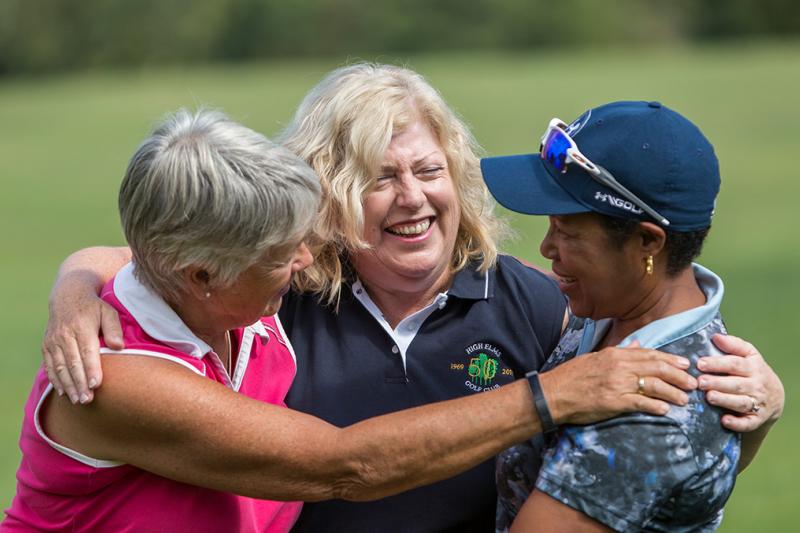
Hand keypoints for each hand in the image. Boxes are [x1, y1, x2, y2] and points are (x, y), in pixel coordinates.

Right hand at [42, 289, 122, 403]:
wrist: (68, 296)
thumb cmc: (94, 307)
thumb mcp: (108, 311)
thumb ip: (114, 328)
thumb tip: (119, 346)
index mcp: (82, 326)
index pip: (87, 352)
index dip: (91, 369)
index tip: (96, 385)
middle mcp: (65, 334)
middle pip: (72, 363)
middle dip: (80, 383)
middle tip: (87, 400)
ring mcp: (53, 340)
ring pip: (60, 367)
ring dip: (68, 385)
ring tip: (78, 400)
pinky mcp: (46, 345)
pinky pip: (50, 365)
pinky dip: (55, 380)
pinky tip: (63, 392)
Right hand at [541, 342, 697, 424]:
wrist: (553, 394)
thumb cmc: (572, 376)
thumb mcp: (595, 358)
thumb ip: (619, 352)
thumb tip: (638, 344)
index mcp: (615, 354)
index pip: (649, 354)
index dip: (670, 359)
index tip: (685, 364)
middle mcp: (619, 367)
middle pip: (657, 368)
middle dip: (678, 375)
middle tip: (693, 383)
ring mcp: (617, 384)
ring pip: (654, 386)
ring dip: (673, 392)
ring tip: (684, 400)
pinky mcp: (614, 402)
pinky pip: (641, 403)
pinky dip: (656, 406)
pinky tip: (666, 410)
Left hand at [697, 334, 783, 431]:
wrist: (774, 396)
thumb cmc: (753, 372)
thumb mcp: (749, 355)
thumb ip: (733, 345)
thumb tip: (716, 337)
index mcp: (753, 367)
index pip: (735, 364)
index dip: (718, 364)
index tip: (700, 363)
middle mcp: (756, 385)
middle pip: (736, 384)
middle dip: (717, 383)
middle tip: (700, 382)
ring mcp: (757, 403)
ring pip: (741, 403)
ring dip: (725, 400)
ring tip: (709, 397)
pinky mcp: (756, 419)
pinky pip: (748, 423)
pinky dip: (737, 423)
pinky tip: (724, 420)